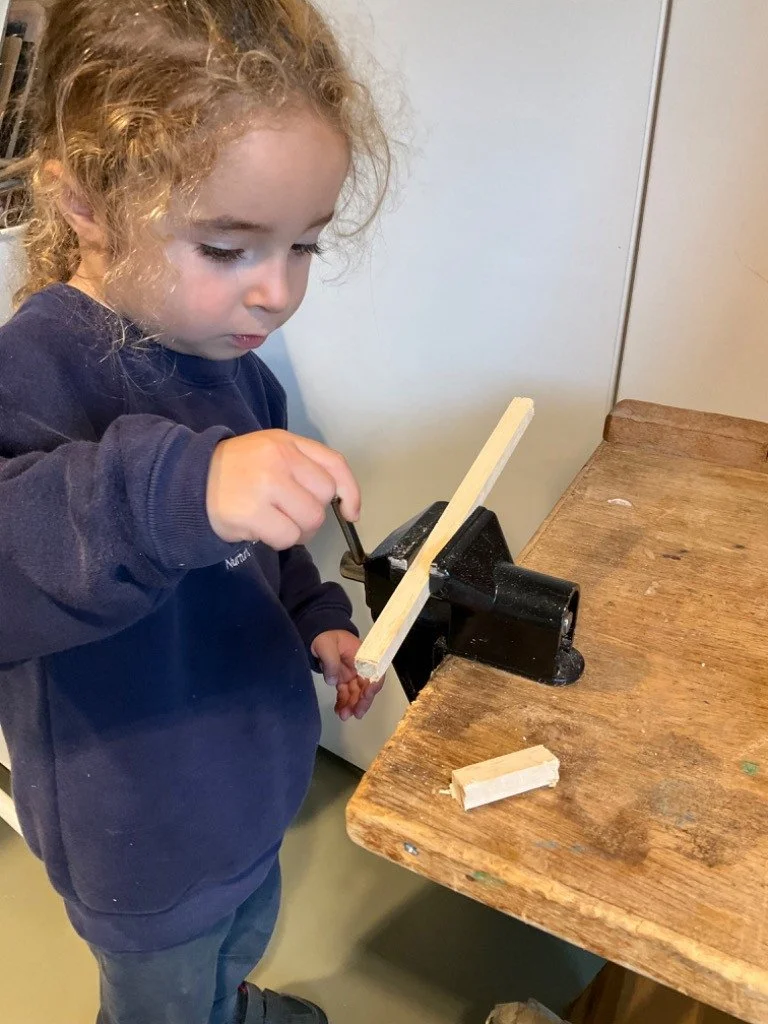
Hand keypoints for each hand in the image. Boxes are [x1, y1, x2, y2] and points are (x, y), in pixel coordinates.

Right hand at [206, 430, 359, 549]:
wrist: (187, 481)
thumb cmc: (236, 472)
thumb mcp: (270, 453)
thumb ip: (305, 468)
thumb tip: (344, 503)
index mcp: (286, 442)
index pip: (334, 465)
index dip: (350, 492)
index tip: (351, 512)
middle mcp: (278, 458)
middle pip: (323, 499)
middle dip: (312, 514)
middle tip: (289, 516)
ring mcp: (265, 484)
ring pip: (310, 521)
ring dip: (296, 531)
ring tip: (274, 523)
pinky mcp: (251, 512)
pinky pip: (287, 537)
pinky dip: (279, 540)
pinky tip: (260, 530)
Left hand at [311, 630, 384, 720]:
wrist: (316, 635)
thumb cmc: (325, 636)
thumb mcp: (326, 645)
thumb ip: (331, 662)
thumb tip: (333, 681)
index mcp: (362, 655)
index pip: (375, 671)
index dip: (374, 684)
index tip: (367, 695)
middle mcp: (360, 666)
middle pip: (367, 686)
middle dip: (363, 701)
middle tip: (356, 713)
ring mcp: (352, 673)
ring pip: (356, 693)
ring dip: (352, 705)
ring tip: (344, 715)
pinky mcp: (343, 679)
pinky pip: (346, 693)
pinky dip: (343, 703)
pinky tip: (339, 710)